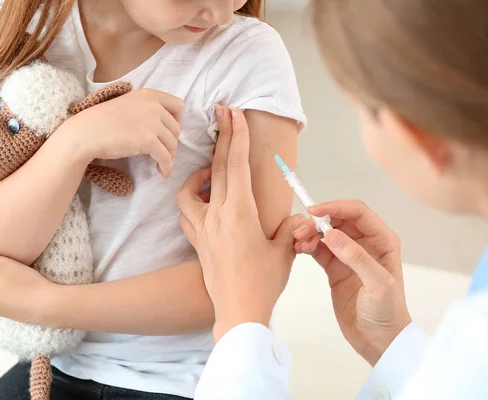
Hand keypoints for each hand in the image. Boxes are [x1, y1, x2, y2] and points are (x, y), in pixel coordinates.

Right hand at [65, 88, 183, 177]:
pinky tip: (163, 172)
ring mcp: (152, 123)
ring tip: (160, 162)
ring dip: (169, 155)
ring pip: (173, 144)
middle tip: (161, 151)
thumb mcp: (128, 105)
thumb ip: (146, 109)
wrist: (87, 132)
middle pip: (176, 128)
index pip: (178, 105)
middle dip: (171, 141)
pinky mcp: (149, 140)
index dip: (177, 120)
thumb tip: (163, 126)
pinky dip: (167, 167)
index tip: (168, 131)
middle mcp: (154, 106)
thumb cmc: (102, 121)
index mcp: (149, 94)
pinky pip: (166, 157)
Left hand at [176, 106, 303, 341]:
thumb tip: (301, 218)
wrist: (237, 312)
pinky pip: (186, 213)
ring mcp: (202, 229)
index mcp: (240, 213)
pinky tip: (204, 203)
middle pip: (215, 168)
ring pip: (189, 190)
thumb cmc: (263, 283)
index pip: (236, 165)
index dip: (236, 136)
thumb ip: (293, 228)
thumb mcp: (285, 252)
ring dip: (199, 174)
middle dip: (220, 137)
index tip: (234, 113)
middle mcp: (216, 216)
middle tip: (221, 113)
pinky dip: (191, 201)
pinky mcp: (197, 242)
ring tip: (211, 172)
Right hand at [294, 200, 411, 365]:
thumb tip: (332, 234)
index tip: (314, 212)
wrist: (379, 341)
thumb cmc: (387, 313)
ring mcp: (349, 256)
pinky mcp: (336, 268)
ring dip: (310, 233)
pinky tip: (299, 249)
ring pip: (326, 233)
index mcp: (383, 241)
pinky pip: (319, 249)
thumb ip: (356, 257)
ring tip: (298, 241)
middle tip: (301, 230)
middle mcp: (366, 244)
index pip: (358, 213)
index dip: (336, 207)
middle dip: (319, 220)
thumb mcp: (377, 284)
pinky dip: (308, 245)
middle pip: (339, 219)